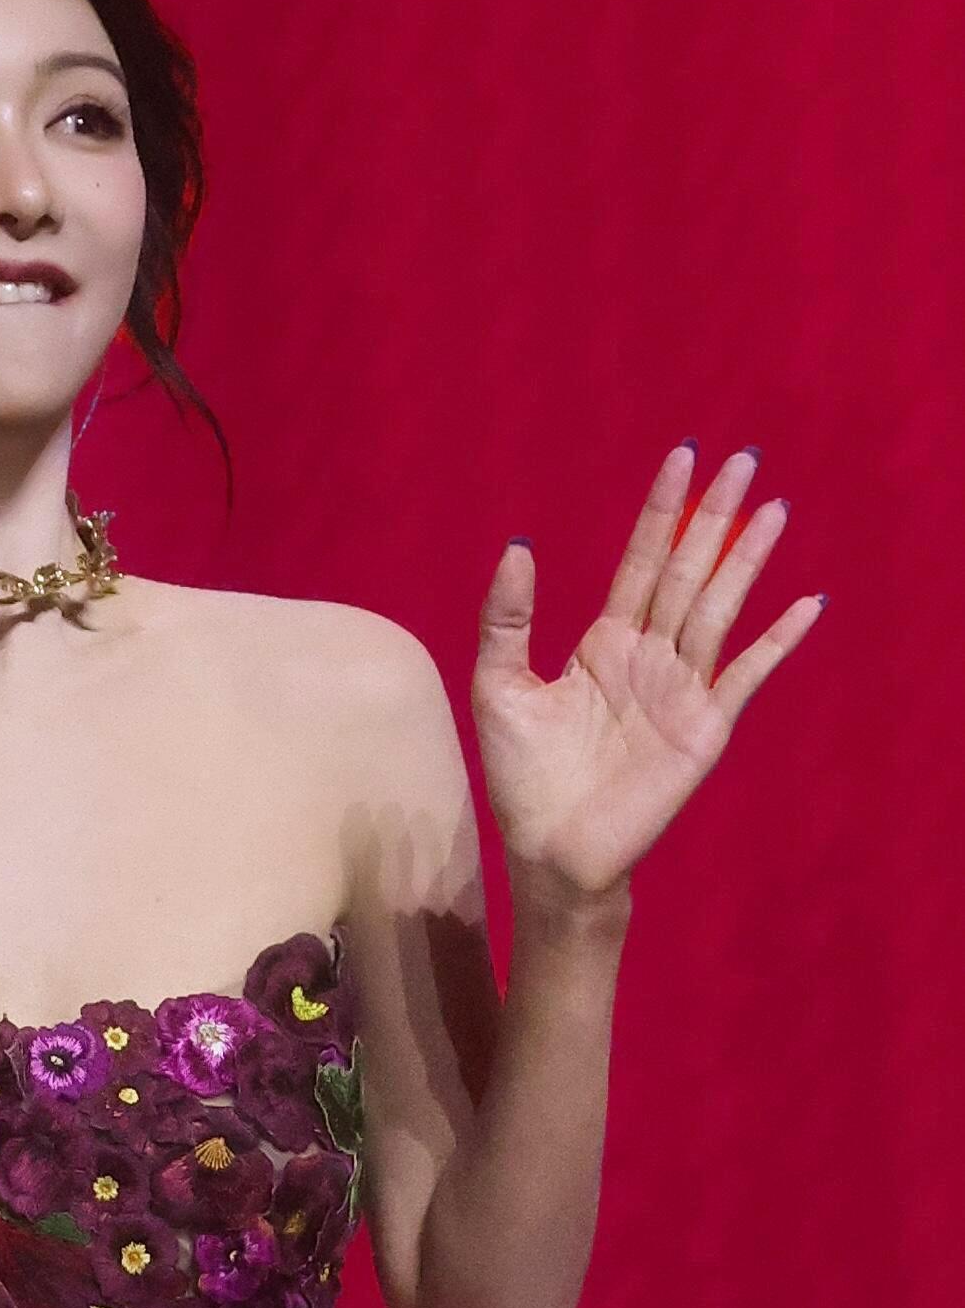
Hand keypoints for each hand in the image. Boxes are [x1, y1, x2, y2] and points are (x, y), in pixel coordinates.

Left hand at [471, 443, 826, 904]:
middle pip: (688, 571)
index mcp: (606, 642)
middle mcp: (651, 657)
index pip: (642, 560)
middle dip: (714, 516)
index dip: (663, 510)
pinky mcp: (704, 729)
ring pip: (718, 609)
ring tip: (774, 509)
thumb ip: (507, 619)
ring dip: (747, 561)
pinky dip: (777, 641)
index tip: (684, 457)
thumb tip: (518, 545)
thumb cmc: (523, 778)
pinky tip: (807, 605)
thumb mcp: (500, 687)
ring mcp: (682, 691)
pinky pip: (745, 675)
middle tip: (744, 458)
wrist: (552, 850)